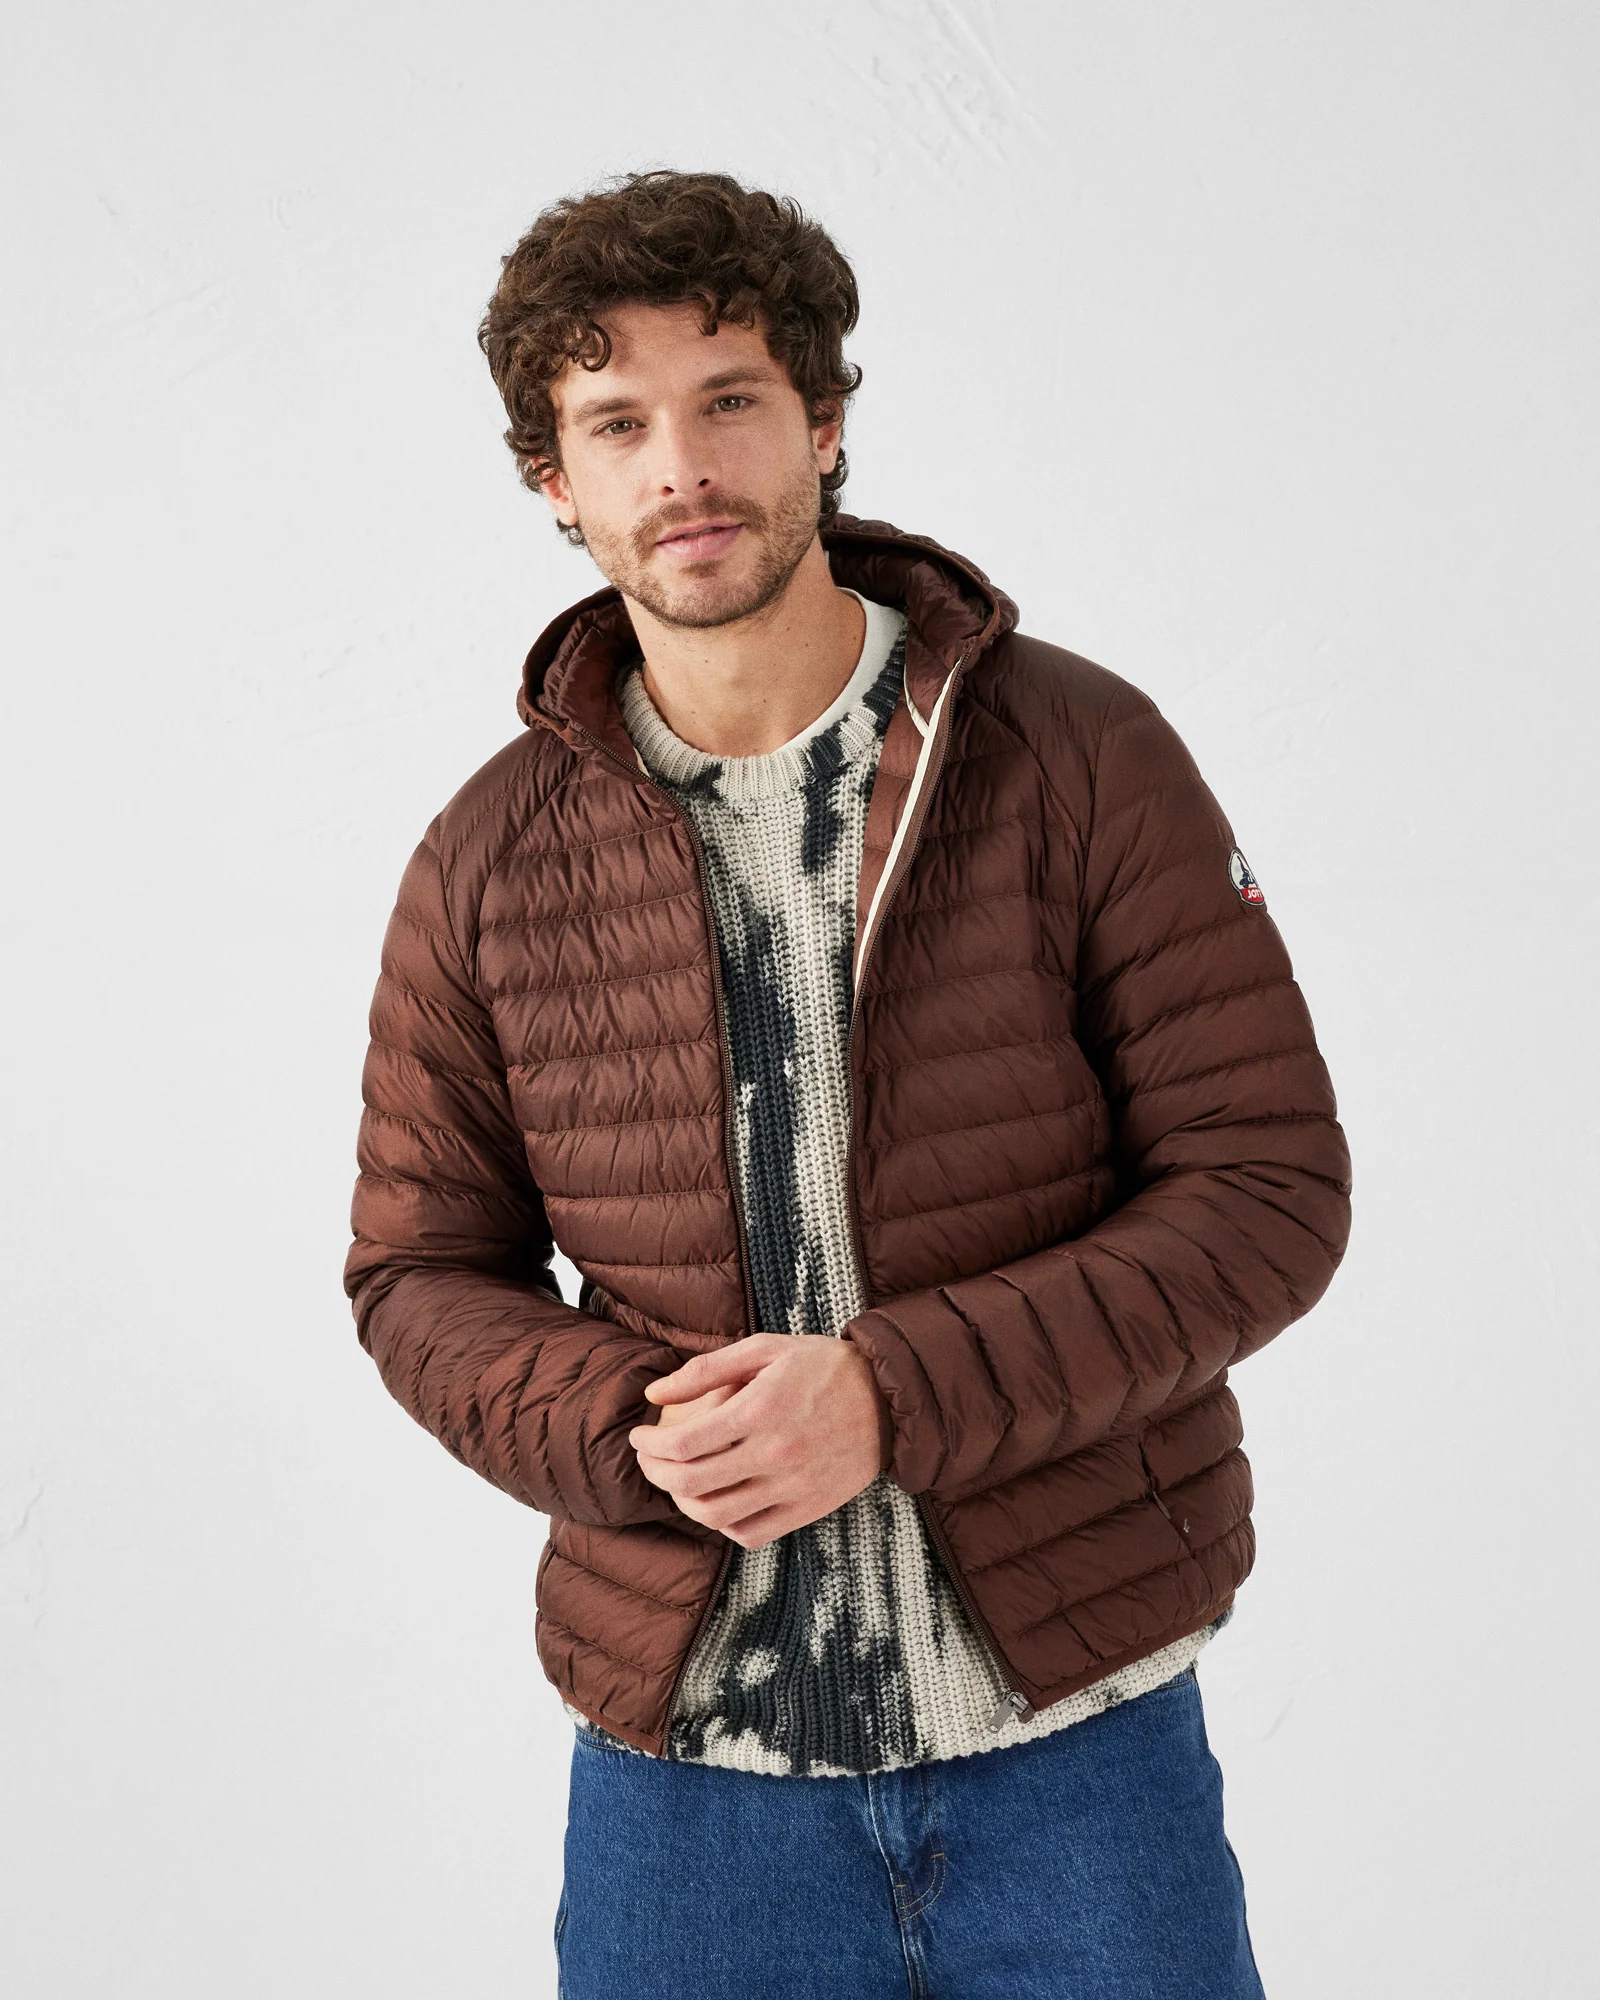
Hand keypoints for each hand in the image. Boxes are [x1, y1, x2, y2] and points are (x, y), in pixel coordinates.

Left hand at [627, 1332, 890, 1549]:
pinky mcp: (808, 1510)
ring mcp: (793, 1488)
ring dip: (682, 1502)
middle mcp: (775, 1454)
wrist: (889, 1398)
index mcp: (762, 1409)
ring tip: (676, 1480)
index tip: (641, 1436)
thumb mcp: (765, 1349)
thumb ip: (706, 1370)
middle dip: (655, 1473)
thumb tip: (653, 1394)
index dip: (649, 1445)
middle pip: (691, 1484)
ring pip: (715, 1515)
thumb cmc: (823, 1366)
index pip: (683, 1445)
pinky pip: (750, 1534)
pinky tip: (716, 1501)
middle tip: (649, 1459)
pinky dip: (722, 1524)